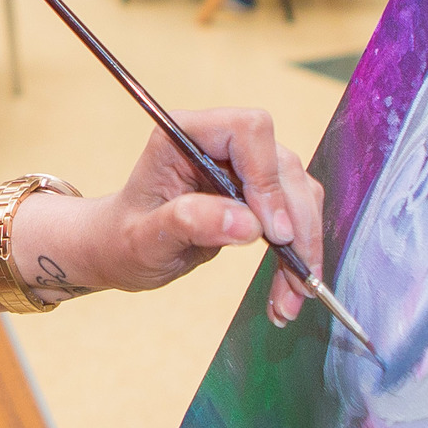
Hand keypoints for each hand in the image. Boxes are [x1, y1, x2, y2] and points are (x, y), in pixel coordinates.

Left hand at [14, 108, 325, 323]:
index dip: (266, 179)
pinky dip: (298, 252)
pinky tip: (288, 289)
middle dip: (296, 223)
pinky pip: (294, 214)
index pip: (248, 132)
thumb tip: (248, 224)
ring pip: (298, 191)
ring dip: (305, 244)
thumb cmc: (123, 239)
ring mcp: (244, 164)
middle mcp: (220, 140)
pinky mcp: (258, 192)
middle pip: (282, 164)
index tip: (272, 233)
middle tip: (297, 278)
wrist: (122, 250)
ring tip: (294, 296)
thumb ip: (189, 223)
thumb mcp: (145, 239)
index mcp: (186, 135)